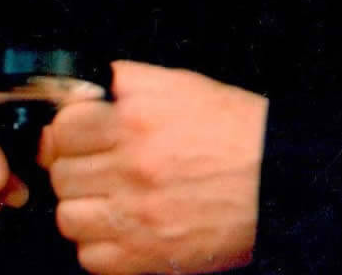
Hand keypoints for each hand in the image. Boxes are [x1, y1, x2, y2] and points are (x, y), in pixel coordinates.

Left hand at [43, 62, 266, 274]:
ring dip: (83, 208)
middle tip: (97, 167)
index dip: (66, 131)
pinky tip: (124, 228)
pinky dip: (100, 245)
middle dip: (75, 168)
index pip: (64, 126)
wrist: (280, 180)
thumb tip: (85, 88)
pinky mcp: (145, 256)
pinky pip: (90, 256)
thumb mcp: (184, 87)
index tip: (75, 136)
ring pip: (68, 216)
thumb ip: (129, 85)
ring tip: (109, 200)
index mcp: (138, 118)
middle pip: (61, 172)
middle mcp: (133, 165)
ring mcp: (136, 215)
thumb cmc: (240, 133)